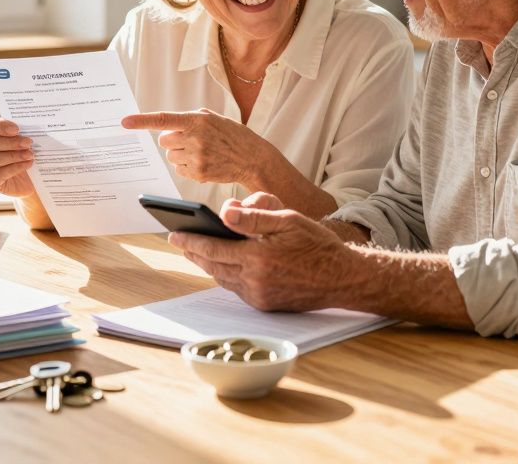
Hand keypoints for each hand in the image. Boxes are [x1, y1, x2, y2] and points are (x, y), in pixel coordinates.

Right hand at [0, 116, 35, 196]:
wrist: (29, 177)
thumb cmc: (22, 152)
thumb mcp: (21, 138)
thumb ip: (21, 131)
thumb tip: (27, 126)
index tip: (16, 129)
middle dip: (10, 142)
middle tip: (28, 142)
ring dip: (13, 156)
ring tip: (30, 155)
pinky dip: (15, 168)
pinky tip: (27, 164)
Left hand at [121, 108, 269, 185]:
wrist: (252, 158)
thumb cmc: (231, 135)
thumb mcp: (213, 118)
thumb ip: (190, 119)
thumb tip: (167, 126)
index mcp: (197, 120)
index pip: (163, 120)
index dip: (141, 121)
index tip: (124, 122)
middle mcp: (195, 138)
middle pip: (164, 141)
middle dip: (172, 140)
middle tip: (188, 140)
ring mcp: (196, 157)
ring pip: (171, 156)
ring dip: (180, 153)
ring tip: (201, 152)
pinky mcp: (199, 173)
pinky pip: (179, 169)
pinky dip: (187, 166)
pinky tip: (203, 162)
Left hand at [168, 192, 359, 310]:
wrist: (343, 277)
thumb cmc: (317, 244)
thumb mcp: (288, 220)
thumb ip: (254, 217)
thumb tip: (224, 212)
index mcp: (257, 257)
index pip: (213, 248)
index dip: (191, 241)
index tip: (174, 233)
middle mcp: (255, 280)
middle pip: (213, 265)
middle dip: (194, 253)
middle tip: (180, 241)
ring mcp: (259, 296)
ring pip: (223, 279)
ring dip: (208, 264)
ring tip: (197, 251)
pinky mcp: (266, 305)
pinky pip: (237, 289)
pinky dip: (226, 276)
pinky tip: (223, 265)